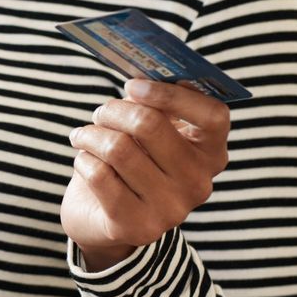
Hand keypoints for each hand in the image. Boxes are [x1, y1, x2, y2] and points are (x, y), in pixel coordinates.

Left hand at [62, 78, 230, 269]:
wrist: (107, 221)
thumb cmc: (133, 161)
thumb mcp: (151, 131)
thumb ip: (154, 101)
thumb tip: (141, 70)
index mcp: (211, 154)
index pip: (213, 116)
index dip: (171, 94)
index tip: (134, 84)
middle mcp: (199, 183)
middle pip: (150, 124)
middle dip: (113, 110)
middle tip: (100, 112)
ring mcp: (171, 209)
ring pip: (117, 147)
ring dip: (90, 134)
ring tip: (83, 135)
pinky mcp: (137, 226)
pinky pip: (98, 173)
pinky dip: (83, 159)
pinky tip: (84, 161)